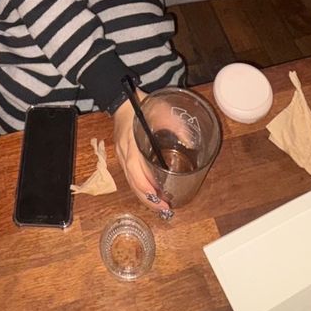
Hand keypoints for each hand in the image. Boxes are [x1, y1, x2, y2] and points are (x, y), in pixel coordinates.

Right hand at [112, 90, 171, 216]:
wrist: (120, 101)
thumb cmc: (141, 105)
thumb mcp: (160, 110)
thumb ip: (174, 124)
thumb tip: (190, 141)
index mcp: (131, 141)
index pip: (134, 167)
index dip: (145, 184)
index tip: (156, 196)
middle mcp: (124, 152)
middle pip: (132, 180)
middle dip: (147, 198)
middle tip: (164, 209)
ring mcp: (121, 156)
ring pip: (130, 182)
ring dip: (144, 197)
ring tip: (159, 207)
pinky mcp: (123, 157)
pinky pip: (130, 177)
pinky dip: (140, 189)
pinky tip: (151, 194)